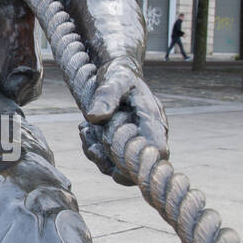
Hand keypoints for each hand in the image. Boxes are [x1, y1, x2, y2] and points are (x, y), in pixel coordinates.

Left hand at [81, 62, 168, 184]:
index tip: (108, 143)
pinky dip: (95, 151)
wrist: (119, 74)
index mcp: (153, 119)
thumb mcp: (114, 79)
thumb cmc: (120, 74)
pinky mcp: (125, 148)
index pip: (157, 151)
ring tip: (85, 129)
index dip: (137, 159)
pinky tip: (86, 131)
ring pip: (120, 168)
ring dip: (97, 153)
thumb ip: (107, 95)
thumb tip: (94, 116)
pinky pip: (110, 162)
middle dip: (108, 153)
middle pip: (136, 166)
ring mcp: (138, 144)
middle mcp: (149, 136)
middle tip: (89, 130)